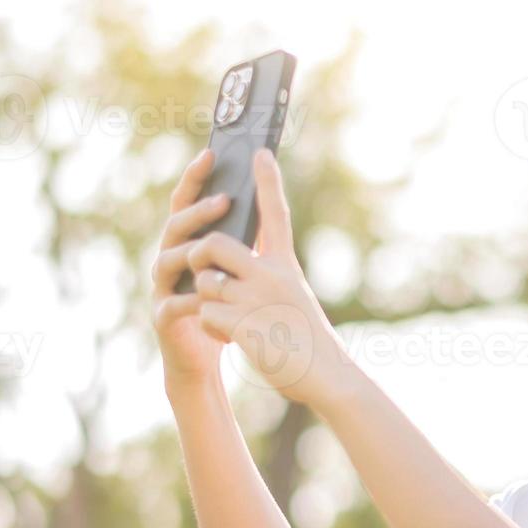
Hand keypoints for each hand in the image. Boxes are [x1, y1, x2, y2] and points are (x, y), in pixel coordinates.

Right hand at [151, 148, 231, 389]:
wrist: (204, 357)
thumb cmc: (224, 308)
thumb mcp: (237, 270)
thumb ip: (243, 240)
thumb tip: (266, 197)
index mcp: (187, 243)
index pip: (187, 203)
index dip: (195, 179)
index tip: (211, 154)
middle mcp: (169, 259)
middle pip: (176, 226)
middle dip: (199, 211)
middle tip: (224, 199)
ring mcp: (162, 287)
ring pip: (168, 260)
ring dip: (191, 250)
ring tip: (213, 245)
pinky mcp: (164, 316)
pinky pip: (174, 302)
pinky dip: (192, 298)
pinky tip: (208, 296)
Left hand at [168, 148, 357, 406]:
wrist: (327, 375)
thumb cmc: (308, 339)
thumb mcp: (294, 297)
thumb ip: (266, 276)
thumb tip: (225, 266)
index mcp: (286, 265)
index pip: (275, 213)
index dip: (267, 181)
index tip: (261, 152)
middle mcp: (271, 275)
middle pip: (214, 244)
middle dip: (200, 255)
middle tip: (206, 270)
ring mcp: (256, 298)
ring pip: (205, 281)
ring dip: (206, 298)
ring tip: (227, 316)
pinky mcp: (243, 324)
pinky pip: (205, 314)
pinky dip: (210, 328)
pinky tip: (231, 338)